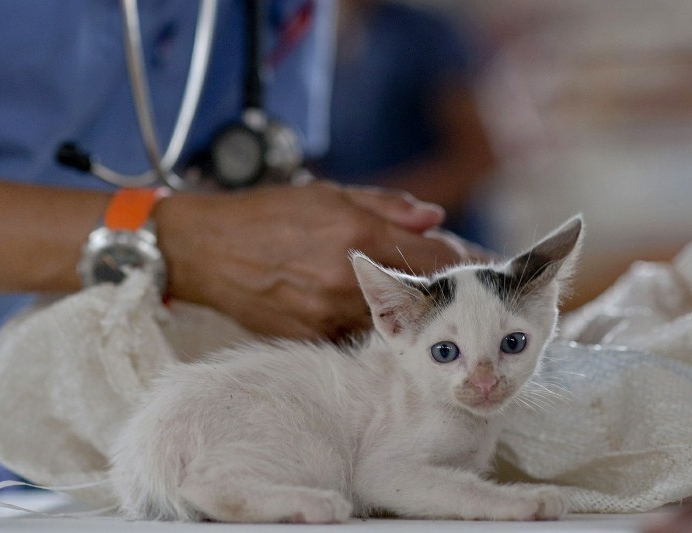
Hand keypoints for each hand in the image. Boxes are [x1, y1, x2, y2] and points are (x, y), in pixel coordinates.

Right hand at [155, 181, 472, 338]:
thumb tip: (434, 217)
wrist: (203, 250)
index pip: (436, 255)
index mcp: (356, 235)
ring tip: (423, 304)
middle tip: (465, 288)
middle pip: (422, 292)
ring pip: (394, 319)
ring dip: (413, 312)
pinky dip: (372, 325)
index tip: (489, 267)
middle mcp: (346, 278)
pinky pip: (357, 335)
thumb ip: (387, 207)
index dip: (469, 261)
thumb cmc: (265, 214)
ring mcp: (328, 313)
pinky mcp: (311, 336)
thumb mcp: (328, 193)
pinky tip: (372, 316)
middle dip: (446, 290)